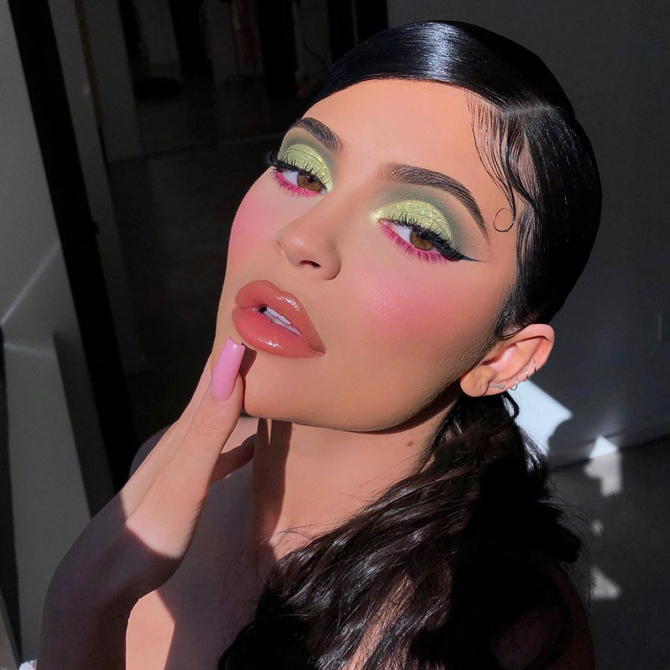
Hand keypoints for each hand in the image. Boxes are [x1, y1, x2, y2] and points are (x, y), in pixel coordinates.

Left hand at [37, 337, 250, 668]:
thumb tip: (230, 369)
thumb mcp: (183, 481)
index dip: (235, 344)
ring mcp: (182, 463)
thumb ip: (208, 430)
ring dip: (241, 397)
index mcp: (185, 431)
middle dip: (241, 362)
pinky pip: (220, 453)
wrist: (103, 581)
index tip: (259, 314)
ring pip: (218, 418)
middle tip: (272, 337)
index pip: (214, 374)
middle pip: (216, 390)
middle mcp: (182, 439)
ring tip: (268, 380)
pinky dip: (240, 440)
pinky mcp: (185, 487)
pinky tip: (256, 444)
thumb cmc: (149, 532)